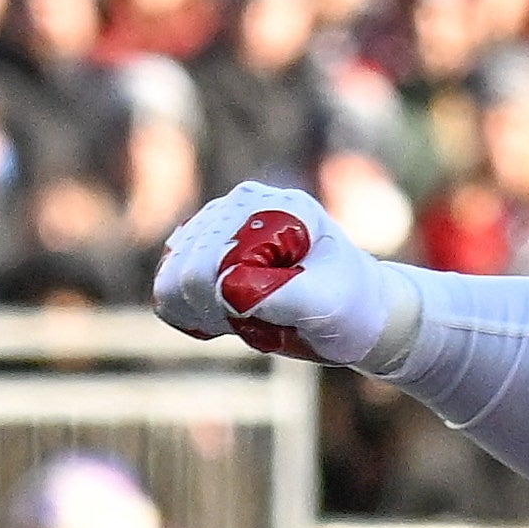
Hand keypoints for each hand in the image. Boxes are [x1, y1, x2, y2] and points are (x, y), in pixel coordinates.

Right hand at [152, 182, 418, 375]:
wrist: (358, 311)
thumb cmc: (350, 307)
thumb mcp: (328, 305)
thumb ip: (282, 296)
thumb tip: (226, 289)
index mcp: (276, 209)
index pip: (214, 256)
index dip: (224, 301)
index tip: (261, 318)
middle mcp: (242, 206)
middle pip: (186, 267)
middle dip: (216, 309)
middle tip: (259, 322)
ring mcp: (220, 224)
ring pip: (173, 278)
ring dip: (203, 312)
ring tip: (246, 319)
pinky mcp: (206, 247)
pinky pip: (170, 286)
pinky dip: (191, 312)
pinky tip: (226, 317)